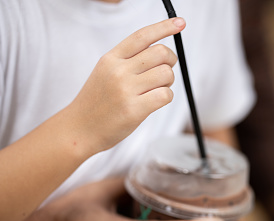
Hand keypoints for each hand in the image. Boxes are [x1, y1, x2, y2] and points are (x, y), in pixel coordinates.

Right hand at [64, 18, 184, 156]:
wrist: (79, 129)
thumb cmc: (98, 102)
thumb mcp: (105, 73)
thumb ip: (128, 61)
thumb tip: (162, 53)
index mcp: (111, 58)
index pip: (142, 36)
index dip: (164, 27)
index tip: (181, 23)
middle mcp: (118, 71)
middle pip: (161, 53)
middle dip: (170, 62)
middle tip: (163, 73)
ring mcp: (126, 90)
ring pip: (166, 74)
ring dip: (168, 83)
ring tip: (154, 91)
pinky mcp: (134, 110)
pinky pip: (166, 95)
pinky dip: (166, 98)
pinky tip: (154, 102)